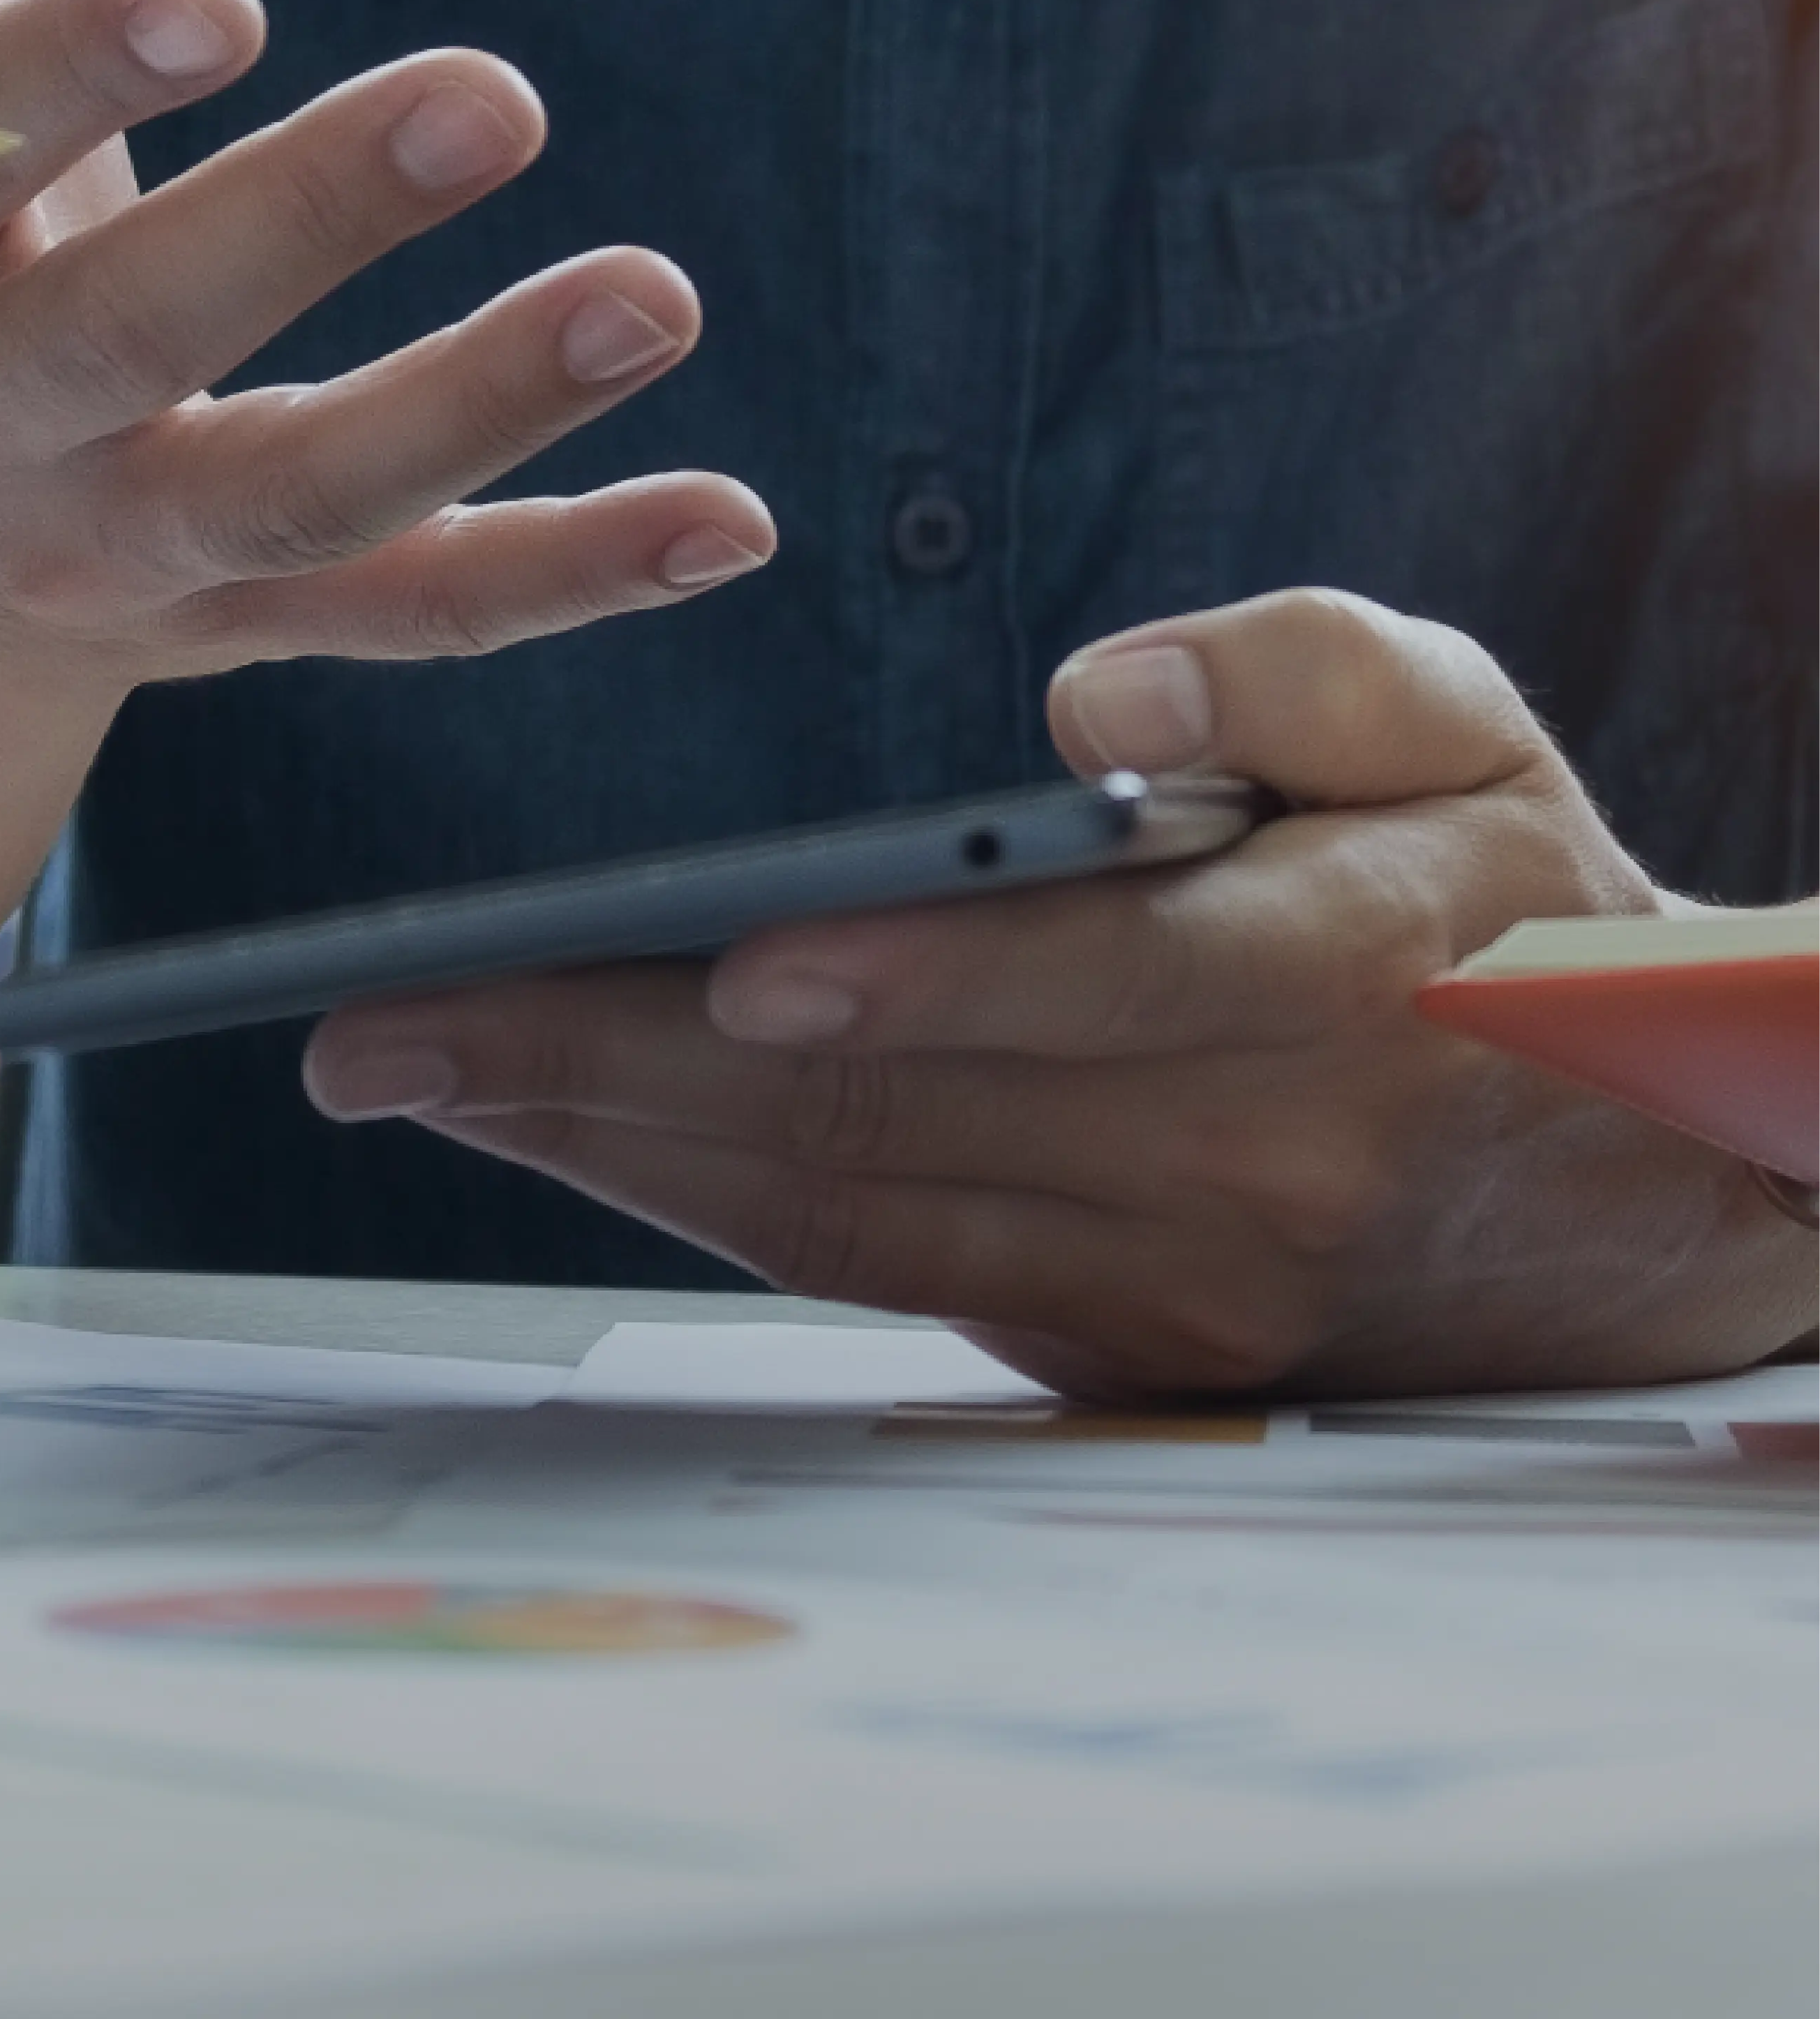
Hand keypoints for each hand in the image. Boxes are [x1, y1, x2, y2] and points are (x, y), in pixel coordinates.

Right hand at [0, 0, 772, 710]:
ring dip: (480, 405)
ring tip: (658, 294)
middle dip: (301, 222)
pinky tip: (731, 521)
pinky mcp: (263, 622)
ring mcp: (130, 550)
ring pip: (305, 495)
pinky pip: (426, 611)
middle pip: (134, 336)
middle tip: (492, 96)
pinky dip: (577, 572)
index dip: (63, 77)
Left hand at [304, 590, 1819, 1398]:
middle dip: (621, 1076)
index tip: (721, 970)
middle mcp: (1247, 1165)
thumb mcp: (1470, 732)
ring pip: (851, 1218)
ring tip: (429, 1077)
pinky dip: (706, 1207)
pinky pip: (872, 1273)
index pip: (1114, 984)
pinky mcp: (1112, 1346)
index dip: (924, 980)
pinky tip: (575, 1138)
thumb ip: (1302, 672)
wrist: (1625, 1185)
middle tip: (394, 1034)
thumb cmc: (1512, 910)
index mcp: (1344, 981)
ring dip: (616, 1153)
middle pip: (902, 1124)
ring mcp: (1170, 1286)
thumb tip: (1092, 704)